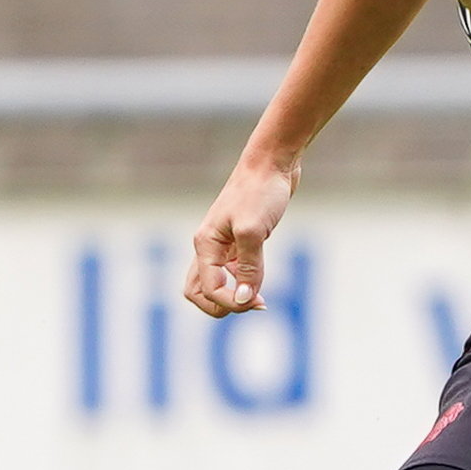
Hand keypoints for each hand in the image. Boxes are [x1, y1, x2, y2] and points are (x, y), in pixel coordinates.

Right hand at [185, 156, 296, 318]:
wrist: (272, 163)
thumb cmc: (260, 191)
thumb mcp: (254, 231)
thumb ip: (249, 268)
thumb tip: (243, 300)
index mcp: (205, 244)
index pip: (208, 290)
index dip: (231, 302)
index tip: (259, 301)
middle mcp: (208, 246)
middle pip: (198, 292)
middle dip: (221, 306)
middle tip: (251, 305)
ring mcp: (222, 244)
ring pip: (213, 283)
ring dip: (231, 296)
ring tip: (259, 299)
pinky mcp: (238, 240)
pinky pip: (230, 271)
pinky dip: (241, 282)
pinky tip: (260, 282)